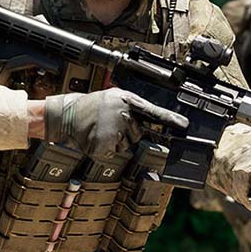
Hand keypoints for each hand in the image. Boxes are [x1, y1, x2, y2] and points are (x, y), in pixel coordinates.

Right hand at [44, 88, 187, 161]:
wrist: (66, 113)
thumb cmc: (92, 107)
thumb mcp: (114, 99)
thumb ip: (132, 108)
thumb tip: (150, 122)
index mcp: (127, 100)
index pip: (154, 111)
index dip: (170, 119)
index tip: (184, 126)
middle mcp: (123, 114)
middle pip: (139, 134)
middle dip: (127, 132)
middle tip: (109, 123)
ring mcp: (115, 130)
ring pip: (128, 144)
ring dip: (117, 140)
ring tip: (101, 128)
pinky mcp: (106, 144)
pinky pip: (115, 152)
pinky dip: (107, 148)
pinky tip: (97, 137)